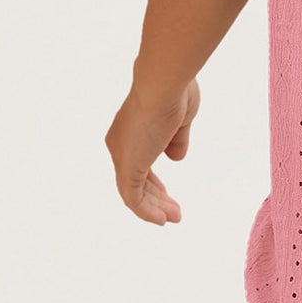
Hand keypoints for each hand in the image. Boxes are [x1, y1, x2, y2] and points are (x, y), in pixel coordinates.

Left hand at [104, 78, 197, 225]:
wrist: (164, 83)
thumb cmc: (175, 91)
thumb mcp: (180, 119)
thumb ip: (177, 140)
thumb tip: (176, 157)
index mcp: (131, 129)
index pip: (140, 161)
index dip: (154, 180)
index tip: (168, 191)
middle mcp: (121, 144)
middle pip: (136, 179)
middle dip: (156, 196)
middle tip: (174, 210)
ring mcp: (122, 156)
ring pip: (135, 191)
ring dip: (155, 207)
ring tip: (174, 217)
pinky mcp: (127, 167)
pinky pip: (134, 198)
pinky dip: (147, 211)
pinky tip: (161, 219)